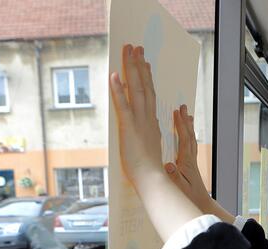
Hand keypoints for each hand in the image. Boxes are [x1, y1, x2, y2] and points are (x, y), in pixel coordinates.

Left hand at [109, 44, 162, 190]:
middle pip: (145, 87)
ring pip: (137, 89)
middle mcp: (148, 118)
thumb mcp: (149, 150)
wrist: (152, 180)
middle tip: (137, 49)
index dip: (147, 79)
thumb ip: (149, 138)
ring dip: (133, 69)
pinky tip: (115, 74)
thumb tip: (150, 132)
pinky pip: (123, 104)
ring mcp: (139, 121)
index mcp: (152, 124)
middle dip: (140, 66)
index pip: (150, 96)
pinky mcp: (129, 127)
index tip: (145, 64)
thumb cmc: (150, 171)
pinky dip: (119, 89)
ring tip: (129, 52)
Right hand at [165, 106, 211, 209]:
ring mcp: (192, 163)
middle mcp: (191, 160)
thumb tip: (169, 164)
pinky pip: (190, 148)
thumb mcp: (178, 189)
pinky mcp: (192, 168)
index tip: (177, 112)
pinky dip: (188, 138)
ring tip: (188, 116)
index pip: (183, 139)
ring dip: (188, 127)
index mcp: (186, 162)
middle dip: (185, 121)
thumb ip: (173, 177)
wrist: (202, 206)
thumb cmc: (189, 199)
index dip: (180, 125)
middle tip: (183, 107)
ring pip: (191, 141)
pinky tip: (187, 137)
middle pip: (189, 136)